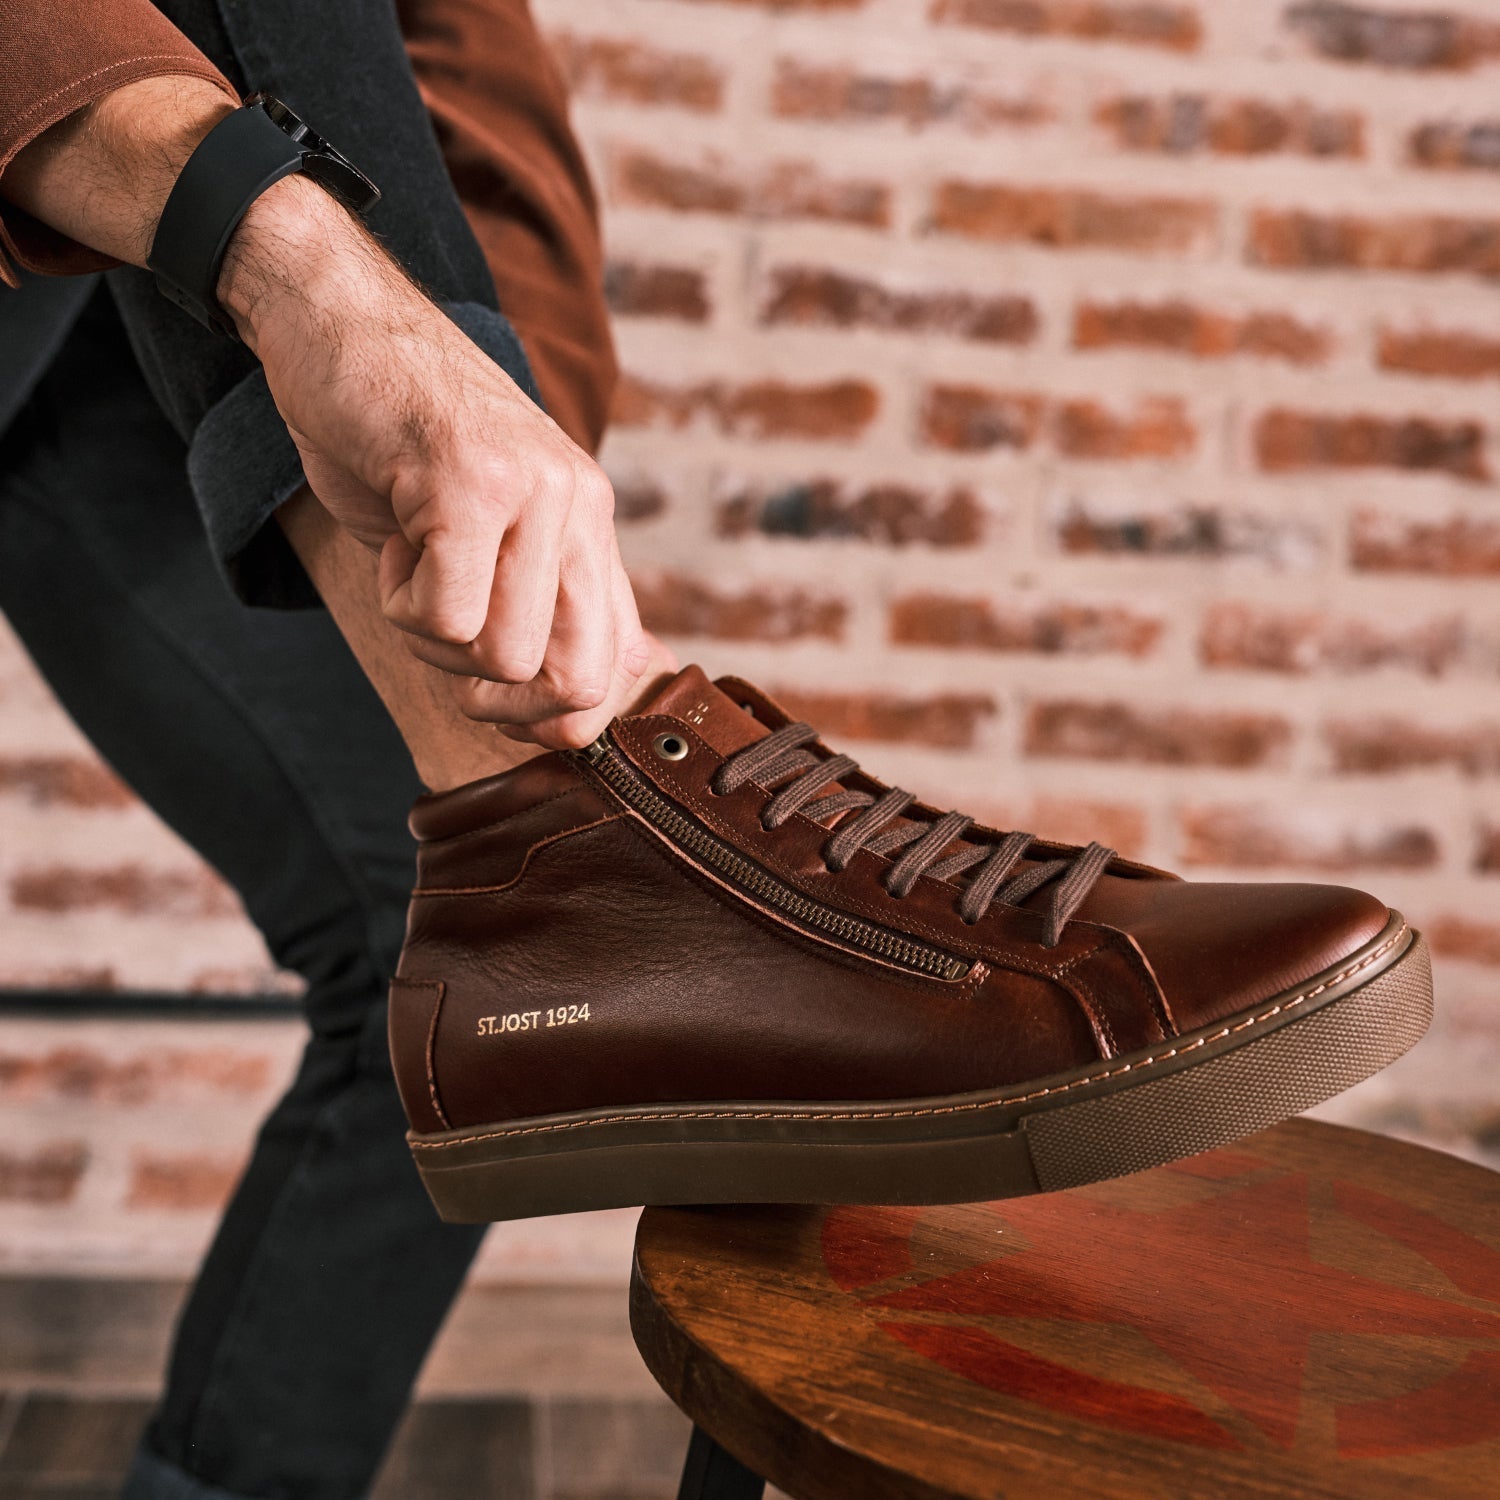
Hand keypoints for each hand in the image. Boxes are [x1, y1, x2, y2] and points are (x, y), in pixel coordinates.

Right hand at [218, 175, 650, 744]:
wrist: (334, 320)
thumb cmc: (395, 438)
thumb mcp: (484, 526)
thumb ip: (538, 600)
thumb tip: (586, 710)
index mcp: (589, 522)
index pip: (612, 667)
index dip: (550, 717)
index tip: (489, 698)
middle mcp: (578, 505)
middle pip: (574, 681)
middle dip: (498, 700)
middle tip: (443, 640)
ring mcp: (532, 491)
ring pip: (502, 656)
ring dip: (433, 638)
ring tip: (413, 562)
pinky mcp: (470, 482)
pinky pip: (444, 615)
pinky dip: (397, 600)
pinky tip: (394, 535)